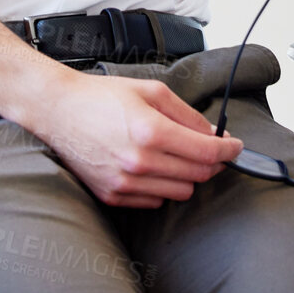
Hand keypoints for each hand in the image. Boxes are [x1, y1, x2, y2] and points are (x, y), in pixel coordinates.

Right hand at [30, 72, 243, 207]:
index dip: (229, 150)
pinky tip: (152, 167)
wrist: (58, 111)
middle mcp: (139, 162)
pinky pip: (155, 201)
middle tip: (210, 148)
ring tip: (175, 155)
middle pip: (199, 176)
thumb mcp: (150, 91)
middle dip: (212, 162)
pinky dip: (162, 186)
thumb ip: (186, 114)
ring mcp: (125, 183)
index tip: (235, 147)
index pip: (207, 152)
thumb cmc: (100, 97)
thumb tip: (213, 134)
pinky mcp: (113, 196)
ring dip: (187, 176)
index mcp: (151, 131)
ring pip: (181, 192)